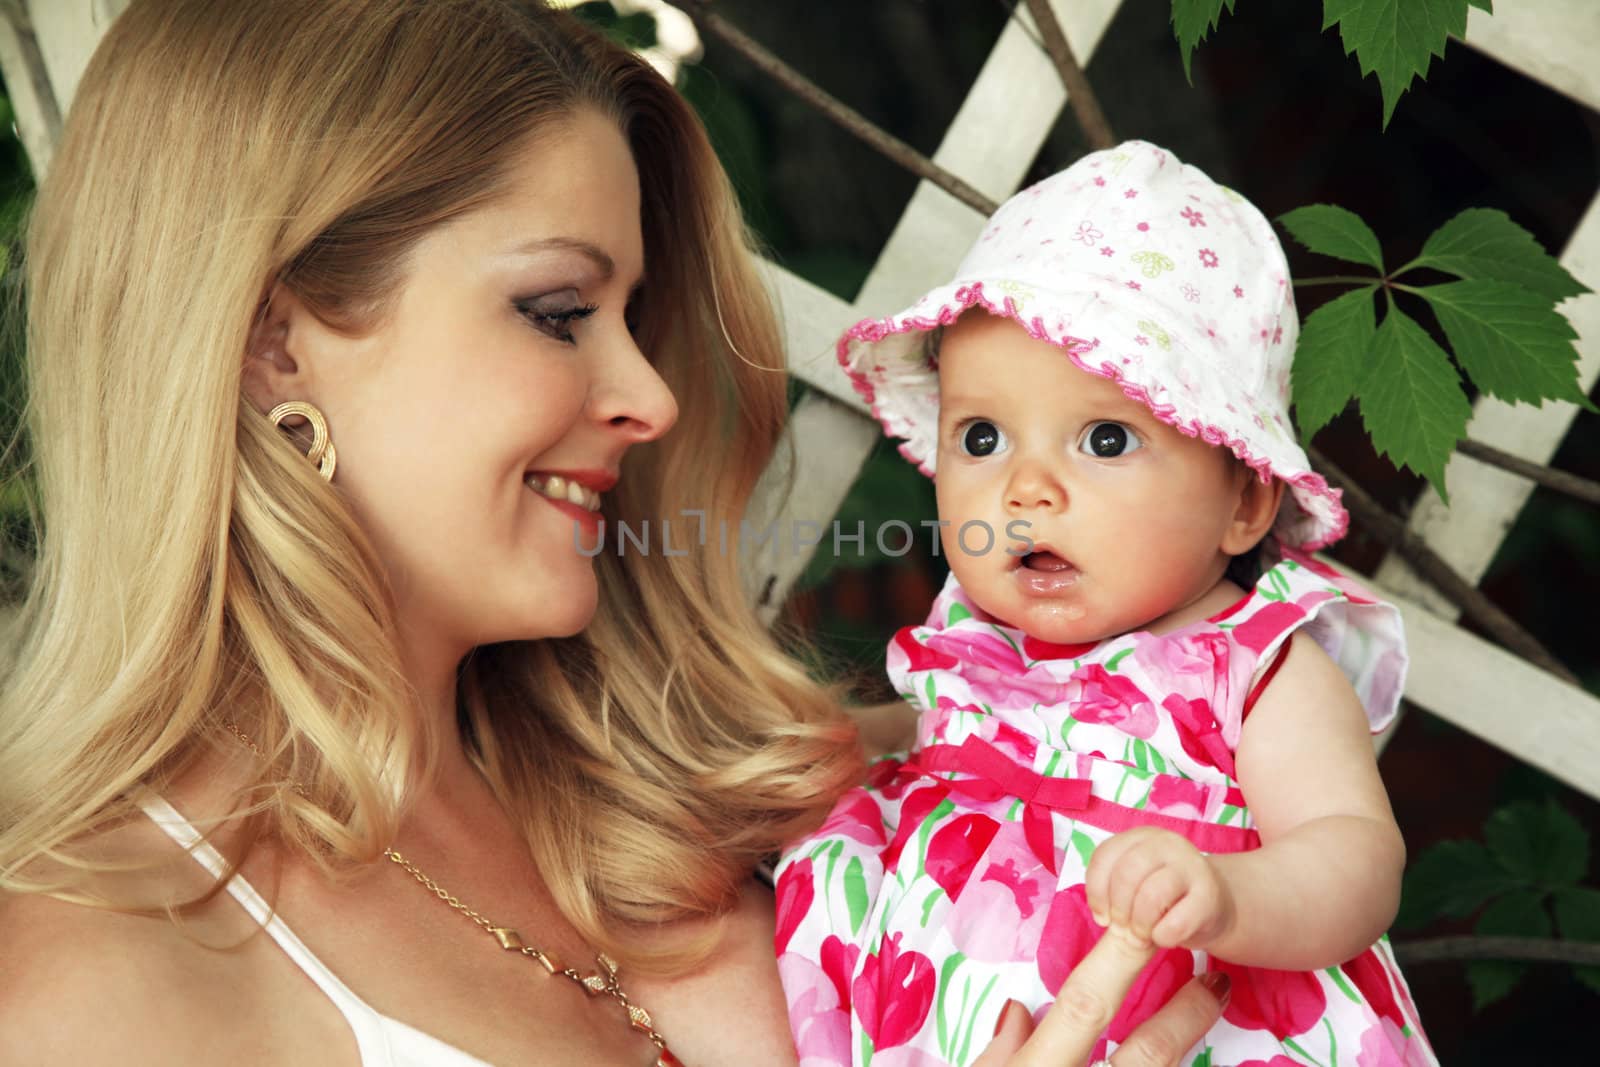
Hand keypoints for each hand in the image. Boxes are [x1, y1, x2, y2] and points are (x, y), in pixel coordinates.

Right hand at [973, 925, 1228, 1065]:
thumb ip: (1000, 1051)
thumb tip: (1020, 1010)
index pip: (1085, 1005)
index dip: (1120, 962)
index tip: (1147, 930)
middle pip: (1147, 1053)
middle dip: (1185, 1015)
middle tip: (1216, 981)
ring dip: (1186, 1045)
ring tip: (1210, 1010)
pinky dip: (1171, 1066)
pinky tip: (1183, 1055)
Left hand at [1085, 827, 1233, 949]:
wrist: (1215, 907)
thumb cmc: (1166, 897)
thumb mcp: (1135, 884)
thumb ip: (1113, 889)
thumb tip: (1103, 916)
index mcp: (1142, 836)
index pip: (1105, 856)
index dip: (1096, 891)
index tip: (1101, 916)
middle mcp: (1167, 843)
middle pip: (1126, 874)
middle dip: (1118, 909)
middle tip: (1122, 929)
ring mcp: (1191, 866)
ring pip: (1150, 897)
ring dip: (1139, 926)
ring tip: (1142, 936)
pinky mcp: (1210, 895)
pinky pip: (1176, 923)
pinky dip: (1162, 937)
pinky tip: (1164, 936)